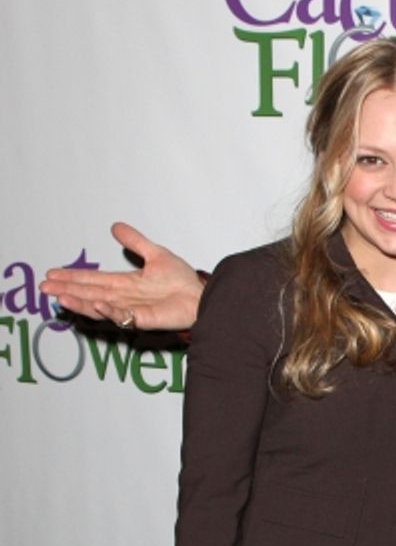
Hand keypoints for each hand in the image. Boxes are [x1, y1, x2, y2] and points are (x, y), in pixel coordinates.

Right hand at [40, 222, 204, 330]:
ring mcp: (131, 310)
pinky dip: (109, 311)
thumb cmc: (182, 280)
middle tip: (44, 287)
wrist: (202, 296)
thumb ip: (136, 242)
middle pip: (90, 293)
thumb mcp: (156, 254)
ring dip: (80, 302)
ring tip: (60, 297)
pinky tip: (96, 304)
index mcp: (125, 283)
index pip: (94, 279)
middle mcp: (124, 297)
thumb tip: (115, 226)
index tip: (52, 274)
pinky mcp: (143, 319)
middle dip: (67, 290)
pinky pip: (123, 316)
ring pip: (99, 306)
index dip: (73, 277)